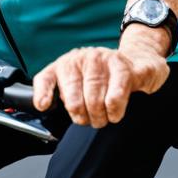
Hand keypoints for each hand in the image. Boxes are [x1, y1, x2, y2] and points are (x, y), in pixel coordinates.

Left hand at [32, 44, 169, 127]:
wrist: (136, 62)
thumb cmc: (102, 76)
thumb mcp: (76, 81)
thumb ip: (56, 91)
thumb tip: (42, 105)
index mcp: (65, 63)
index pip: (45, 79)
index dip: (43, 95)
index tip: (44, 106)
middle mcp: (81, 59)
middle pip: (74, 103)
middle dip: (84, 118)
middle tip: (92, 119)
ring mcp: (102, 60)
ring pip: (95, 103)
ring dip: (101, 117)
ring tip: (104, 116)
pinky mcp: (123, 68)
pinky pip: (114, 98)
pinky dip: (114, 112)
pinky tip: (115, 112)